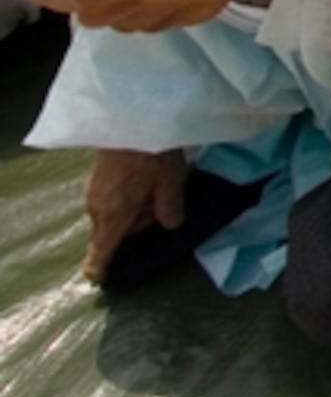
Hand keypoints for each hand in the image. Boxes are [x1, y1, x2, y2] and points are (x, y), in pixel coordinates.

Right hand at [81, 149, 190, 282]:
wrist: (132, 117)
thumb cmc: (152, 154)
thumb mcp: (171, 184)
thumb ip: (171, 211)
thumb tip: (170, 225)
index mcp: (112, 217)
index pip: (99, 255)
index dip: (102, 270)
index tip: (106, 279)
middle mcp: (96, 208)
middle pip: (113, 234)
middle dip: (138, 228)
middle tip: (163, 208)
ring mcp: (93, 192)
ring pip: (113, 215)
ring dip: (134, 210)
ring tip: (159, 188)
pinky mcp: (95, 179)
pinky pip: (111, 199)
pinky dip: (128, 197)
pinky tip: (148, 179)